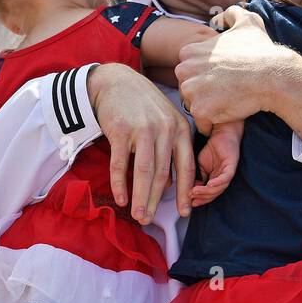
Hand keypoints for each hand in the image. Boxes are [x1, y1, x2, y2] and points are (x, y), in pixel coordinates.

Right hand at [86, 63, 193, 221]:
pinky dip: (120, 184)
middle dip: (156, 201)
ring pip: (145, 171)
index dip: (186, 192)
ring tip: (138, 216)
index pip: (186, 166)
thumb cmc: (142, 105)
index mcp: (180, 128)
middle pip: (163, 173)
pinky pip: (121, 164)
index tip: (185, 213)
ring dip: (141, 197)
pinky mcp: (121, 131)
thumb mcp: (165, 120)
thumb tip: (170, 184)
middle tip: (150, 221)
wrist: (115, 81)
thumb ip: (171, 149)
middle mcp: (164, 129)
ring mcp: (143, 129)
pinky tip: (120, 199)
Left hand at [177, 6, 301, 138]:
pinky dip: (214, 122)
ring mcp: (191, 91)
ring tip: (229, 100)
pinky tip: (229, 112)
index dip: (205, 76)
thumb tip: (224, 14)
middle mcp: (184, 70)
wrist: (274, 75)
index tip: (222, 76)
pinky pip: (202, 122)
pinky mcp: (201, 110)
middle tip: (226, 90)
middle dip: (203, 92)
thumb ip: (232, 15)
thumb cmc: (261, 50)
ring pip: (193, 105)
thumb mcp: (247, 22)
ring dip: (209, 107)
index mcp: (188, 51)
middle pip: (187, 88)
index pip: (188, 71)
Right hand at [189, 120, 241, 206]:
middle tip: (190, 197)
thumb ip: (196, 176)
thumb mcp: (199, 165)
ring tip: (195, 191)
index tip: (189, 201)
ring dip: (206, 192)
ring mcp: (227, 173)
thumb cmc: (212, 148)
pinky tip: (209, 184)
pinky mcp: (231, 167)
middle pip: (213, 194)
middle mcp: (222, 179)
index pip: (208, 194)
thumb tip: (189, 188)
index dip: (199, 199)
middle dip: (201, 197)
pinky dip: (218, 183)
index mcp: (215, 180)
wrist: (222, 133)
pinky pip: (226, 178)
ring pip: (219, 188)